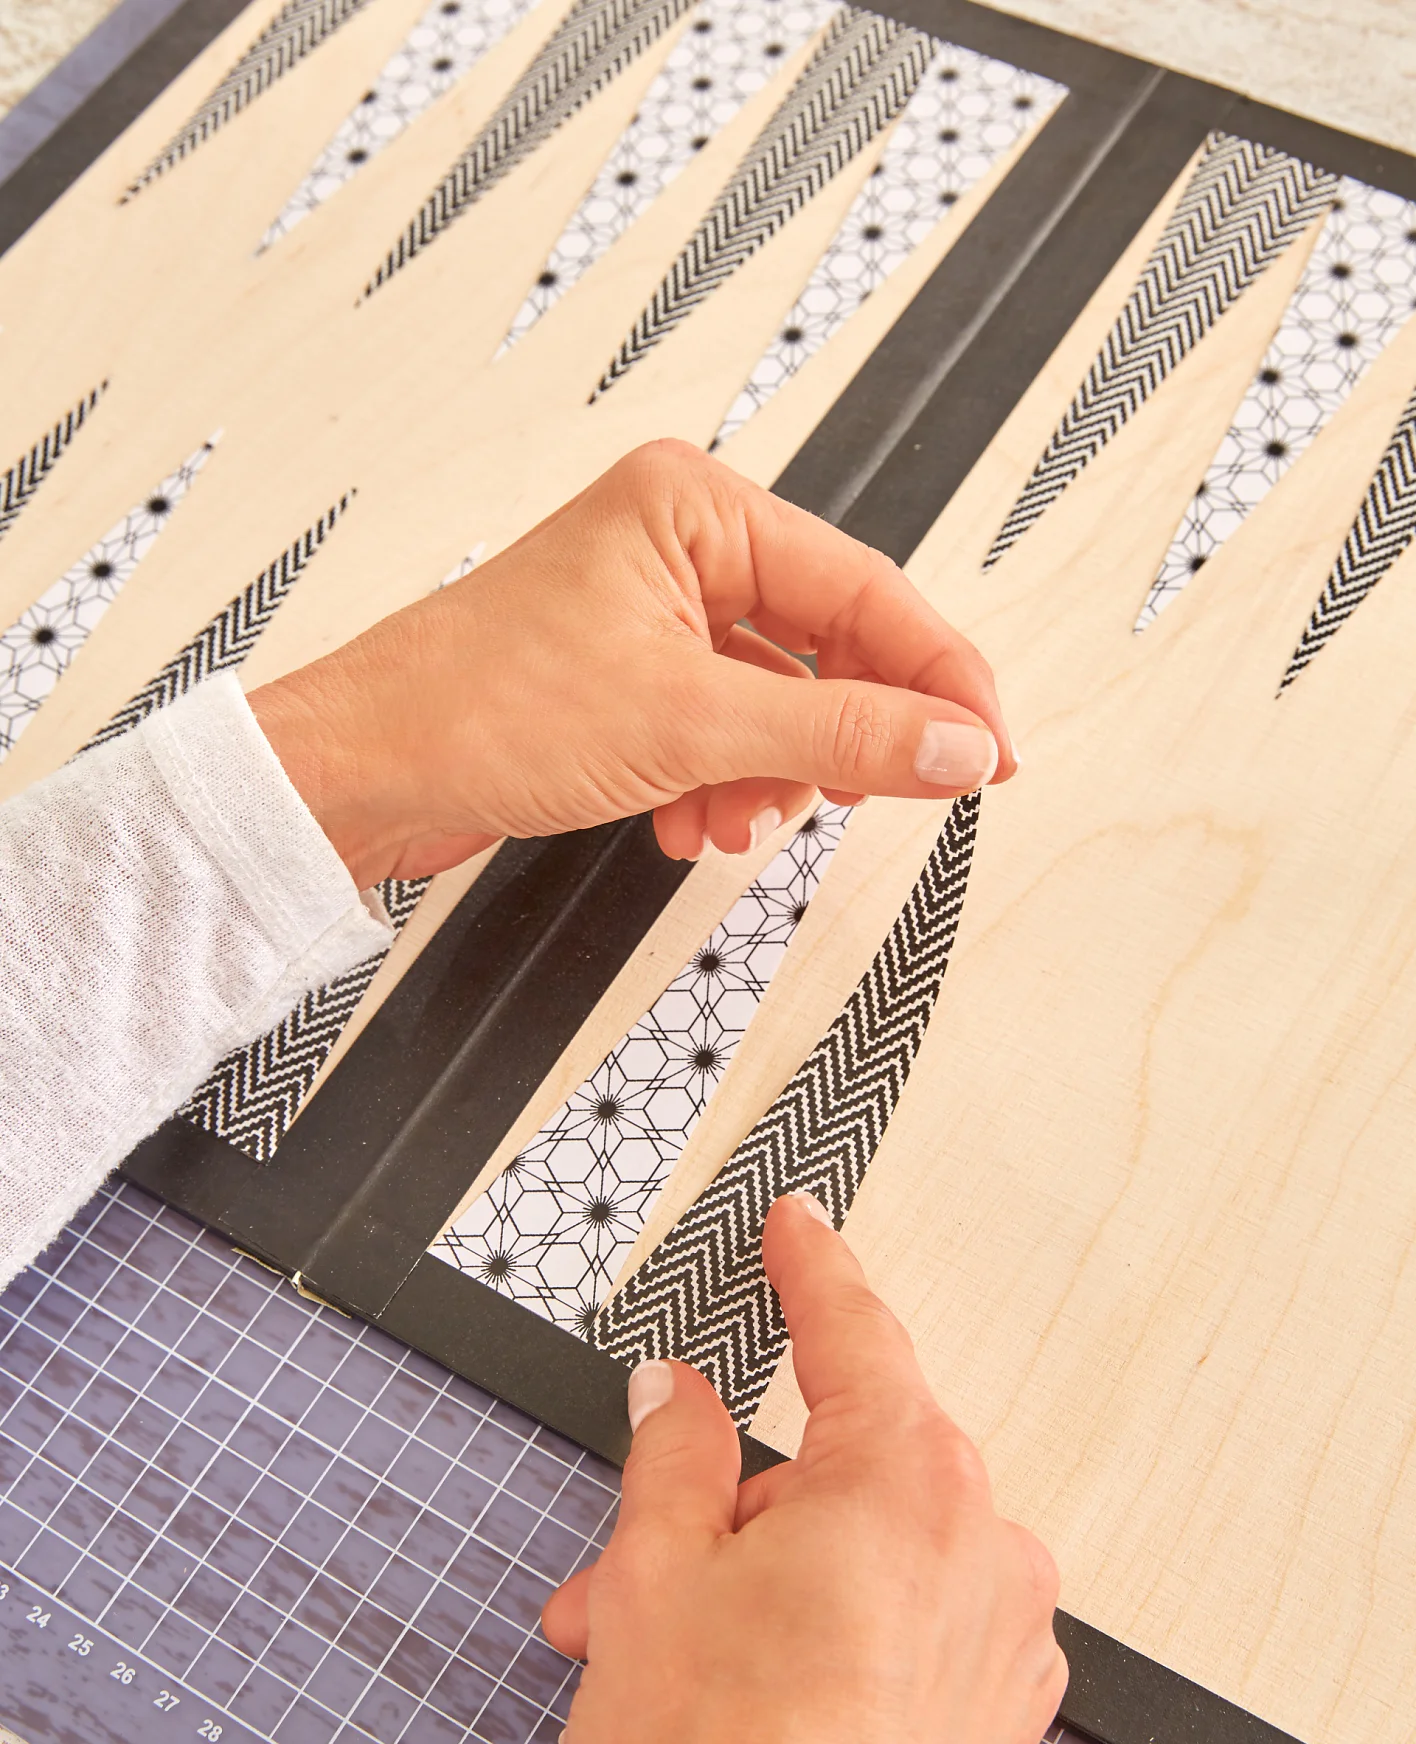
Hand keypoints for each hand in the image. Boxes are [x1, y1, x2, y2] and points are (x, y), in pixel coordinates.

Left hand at [247, 440, 1015, 887]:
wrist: (356, 775)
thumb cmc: (475, 706)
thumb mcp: (691, 722)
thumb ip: (843, 731)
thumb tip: (957, 744)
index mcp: (697, 507)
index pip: (869, 589)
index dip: (942, 678)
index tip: (992, 752)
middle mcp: (678, 548)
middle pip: (828, 647)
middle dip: (840, 739)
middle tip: (889, 797)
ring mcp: (651, 617)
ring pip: (777, 703)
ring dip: (772, 778)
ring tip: (732, 820)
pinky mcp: (626, 681)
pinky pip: (722, 733)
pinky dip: (722, 788)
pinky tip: (687, 825)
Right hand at [543, 1193, 1066, 1743]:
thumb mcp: (657, 1580)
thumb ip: (675, 1456)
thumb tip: (680, 1398)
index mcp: (903, 1479)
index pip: (851, 1330)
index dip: (810, 1268)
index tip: (800, 1227)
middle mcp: (979, 1544)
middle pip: (838, 1470)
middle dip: (728, 1514)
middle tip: (633, 1579)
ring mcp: (1001, 1639)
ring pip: (863, 1560)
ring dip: (766, 1591)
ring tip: (672, 1673)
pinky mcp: (999, 1720)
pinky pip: (908, 1632)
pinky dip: (833, 1646)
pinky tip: (756, 1709)